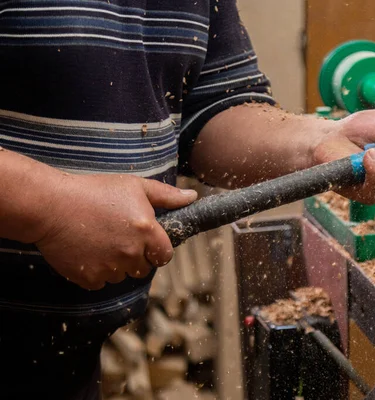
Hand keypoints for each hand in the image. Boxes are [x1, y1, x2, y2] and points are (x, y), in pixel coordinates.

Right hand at [35, 174, 196, 289]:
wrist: (51, 205)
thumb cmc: (94, 191)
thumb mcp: (135, 186)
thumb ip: (167, 196)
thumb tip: (193, 197)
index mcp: (147, 231)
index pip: (165, 256)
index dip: (157, 250)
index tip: (146, 242)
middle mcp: (131, 253)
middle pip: (143, 268)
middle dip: (136, 257)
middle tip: (118, 237)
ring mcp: (110, 268)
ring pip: (122, 276)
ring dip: (115, 265)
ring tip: (100, 241)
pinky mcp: (89, 278)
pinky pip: (100, 282)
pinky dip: (95, 271)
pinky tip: (87, 251)